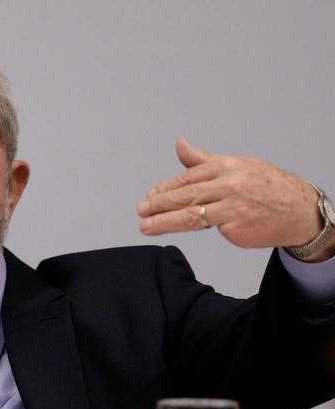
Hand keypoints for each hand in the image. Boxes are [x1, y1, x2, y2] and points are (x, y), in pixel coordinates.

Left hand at [137, 138, 323, 252]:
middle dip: (159, 205)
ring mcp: (233, 208)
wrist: (298, 209)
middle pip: (186, 196)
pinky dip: (195, 229)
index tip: (148, 197)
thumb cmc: (265, 185)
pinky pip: (211, 230)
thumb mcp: (235, 165)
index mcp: (226, 167)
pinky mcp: (237, 228)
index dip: (165, 189)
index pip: (187, 178)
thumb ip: (202, 160)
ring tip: (146, 226)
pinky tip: (177, 231)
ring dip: (165, 222)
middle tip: (141, 211)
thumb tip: (180, 145)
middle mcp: (228, 185)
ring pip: (191, 216)